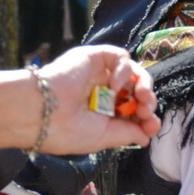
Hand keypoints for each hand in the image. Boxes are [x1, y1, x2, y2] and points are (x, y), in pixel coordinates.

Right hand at [36, 46, 159, 152]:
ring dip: (143, 84)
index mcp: (101, 113)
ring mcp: (97, 74)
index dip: (146, 117)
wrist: (42, 113)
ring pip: (132, 72)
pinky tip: (116, 84)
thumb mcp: (103, 137)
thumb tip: (146, 136)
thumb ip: (127, 133)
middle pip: (136, 90)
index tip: (151, 126)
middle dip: (147, 101)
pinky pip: (120, 57)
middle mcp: (100, 91)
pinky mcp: (93, 57)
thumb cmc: (65, 130)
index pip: (132, 111)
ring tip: (140, 96)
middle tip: (145, 110)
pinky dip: (125, 69)